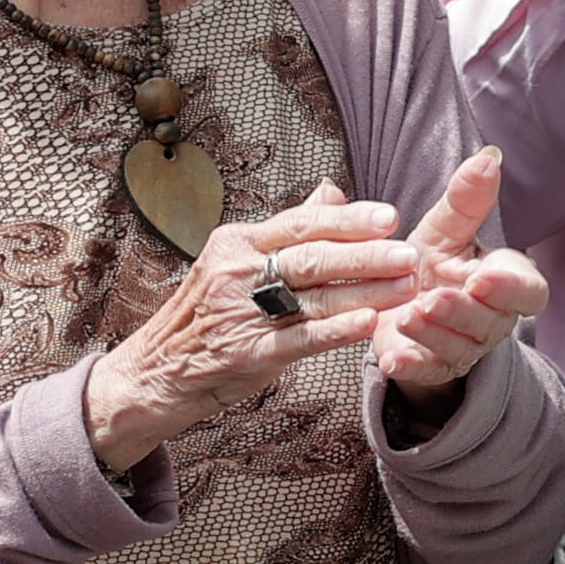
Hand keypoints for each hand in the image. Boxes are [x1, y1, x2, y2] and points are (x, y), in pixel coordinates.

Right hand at [84, 185, 424, 474]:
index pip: (301, 224)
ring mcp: (239, 313)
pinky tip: (369, 324)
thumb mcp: (237, 262)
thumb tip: (330, 190)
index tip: (391, 217)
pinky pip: (297, 339)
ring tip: (407, 287)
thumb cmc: (206, 314)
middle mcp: (236, 272)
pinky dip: (335, 331)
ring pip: (312, 297)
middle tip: (411, 255)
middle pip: (312, 258)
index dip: (348, 220)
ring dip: (366, 291)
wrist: (152, 373)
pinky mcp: (244, 353)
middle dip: (368, 256)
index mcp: (238, 243)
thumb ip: (287, 230)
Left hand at [367, 146, 546, 411]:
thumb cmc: (429, 263)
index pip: (529, 292)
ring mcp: (463, 347)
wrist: (396, 304)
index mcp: (505, 283)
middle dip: (463, 312)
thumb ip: (468, 199)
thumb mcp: (445, 229)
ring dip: (434, 334)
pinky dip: (409, 367)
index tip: (484, 276)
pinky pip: (426, 372)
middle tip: (435, 298)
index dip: (511, 288)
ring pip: (460, 348)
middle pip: (493, 322)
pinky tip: (391, 358)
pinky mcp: (431, 367)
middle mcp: (492, 319)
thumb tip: (489, 157)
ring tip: (407, 315)